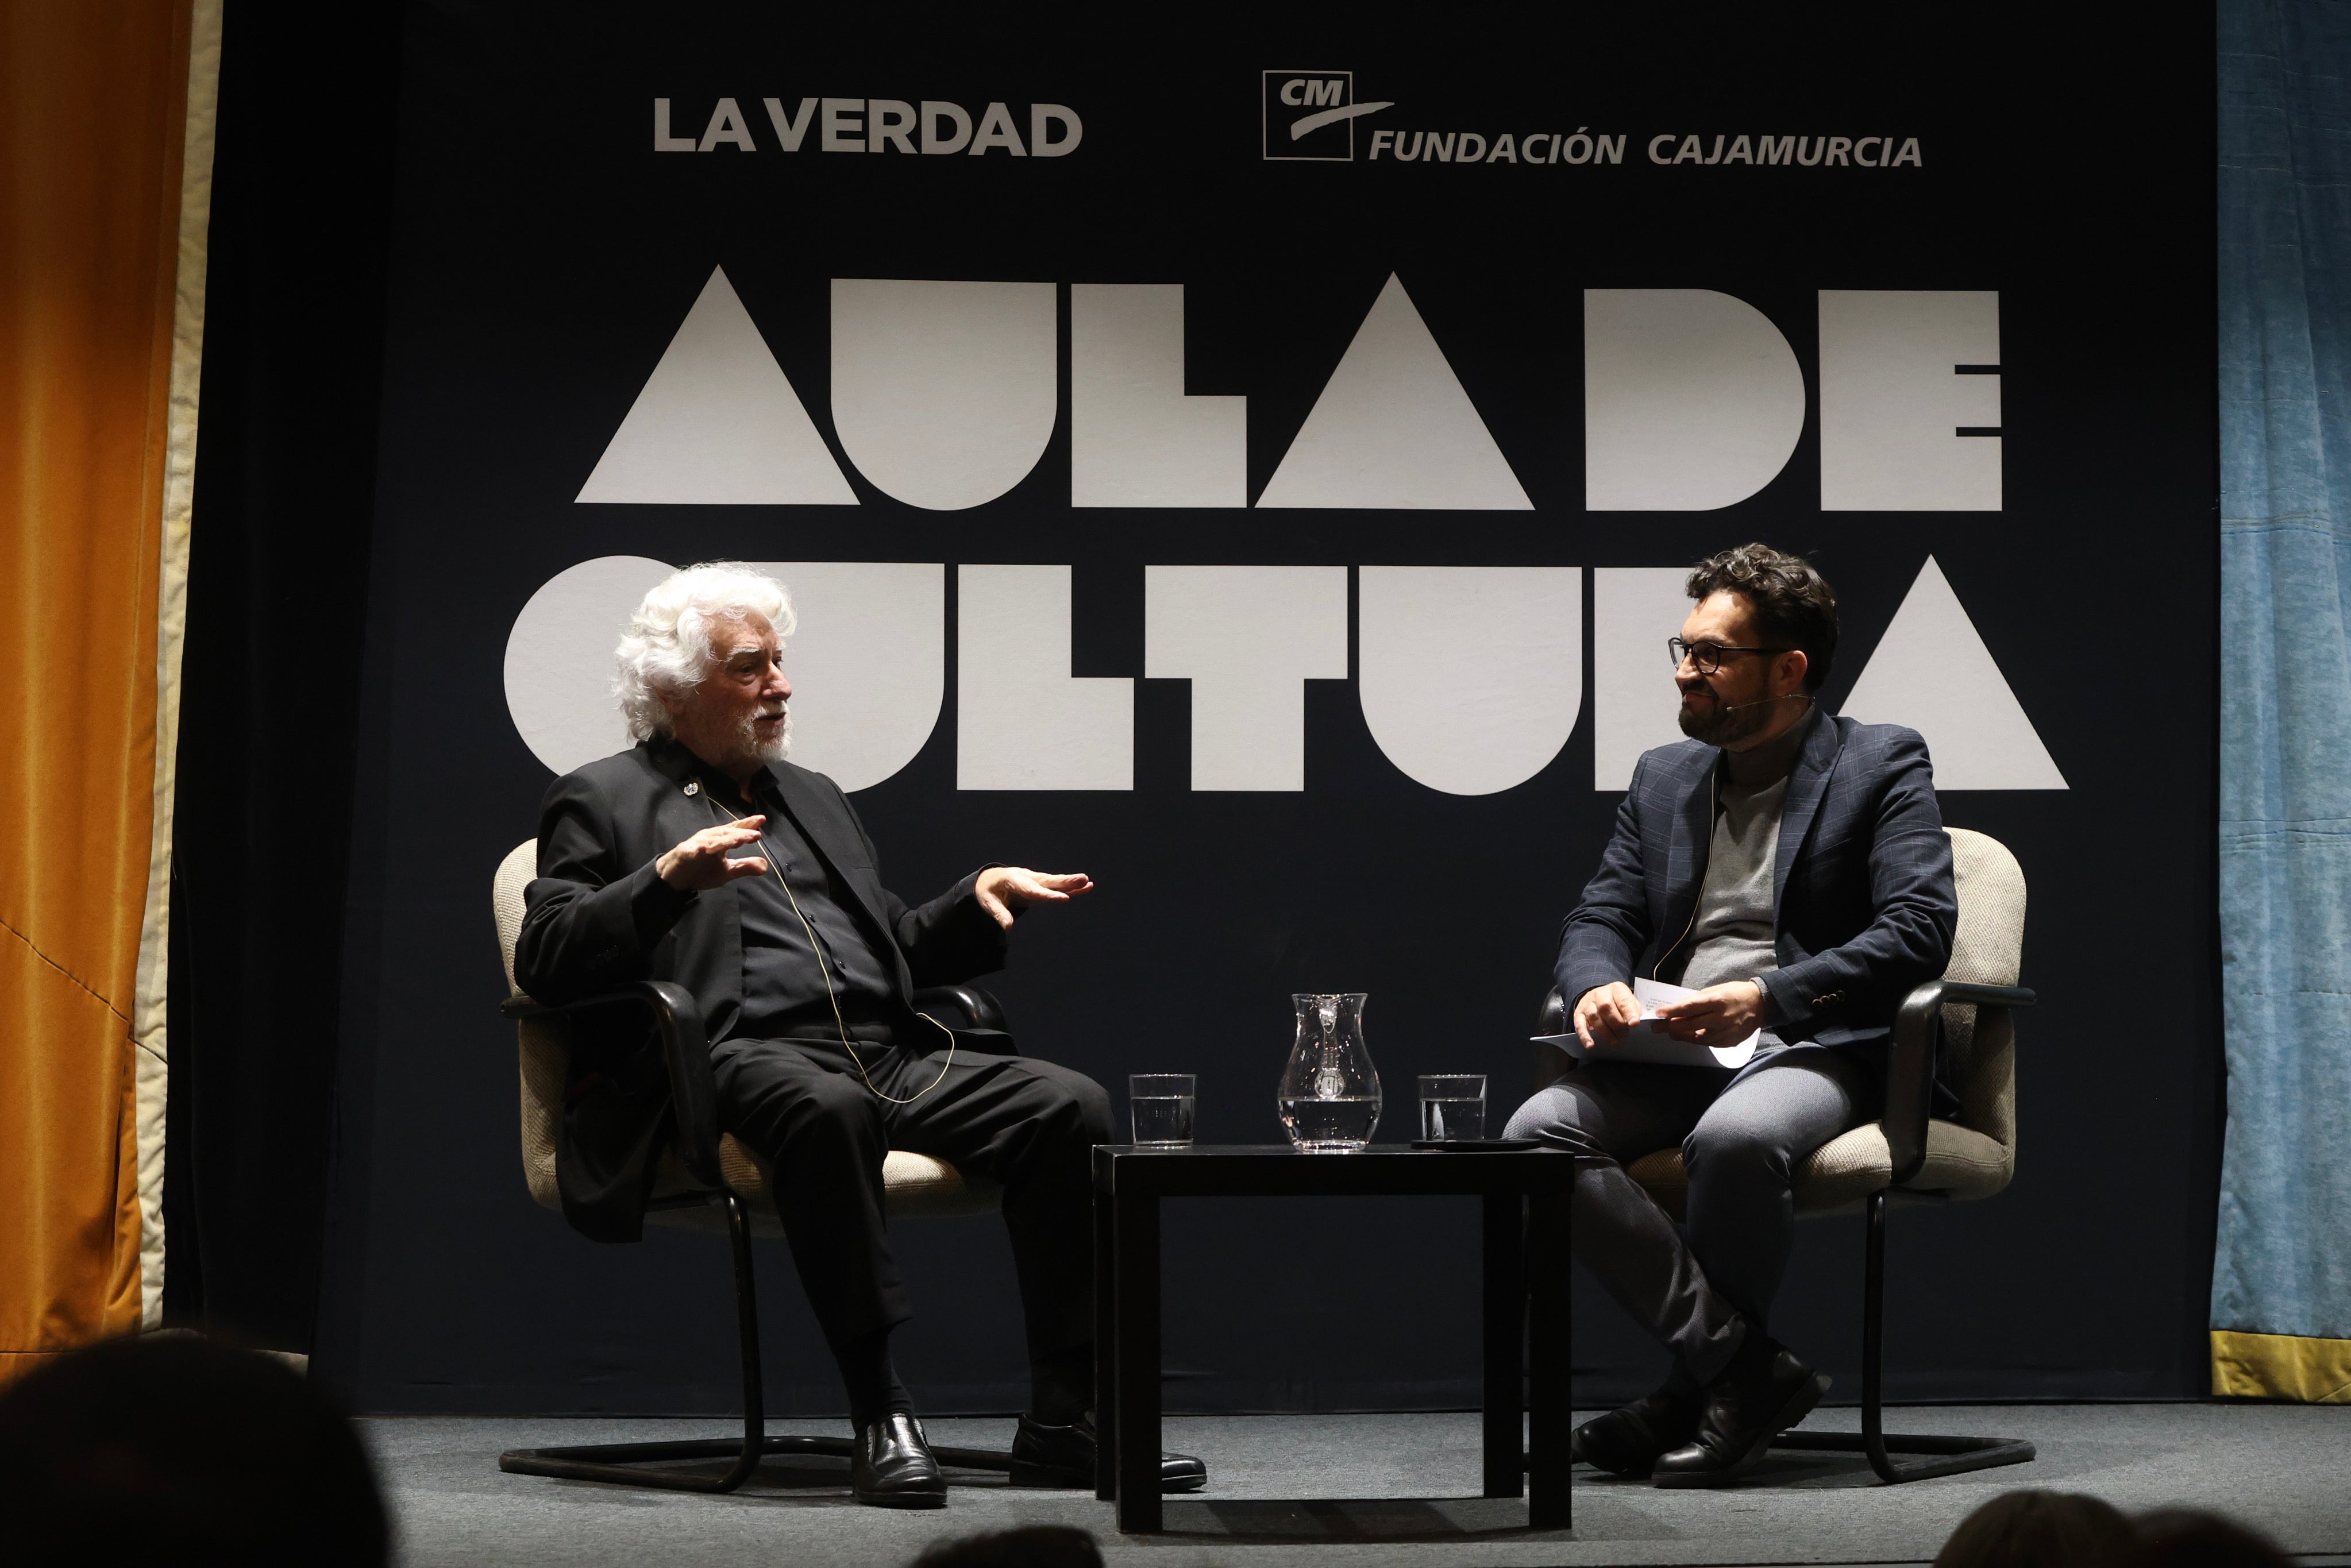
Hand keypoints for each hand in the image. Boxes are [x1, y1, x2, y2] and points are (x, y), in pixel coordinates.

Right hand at [655, 817, 771, 889]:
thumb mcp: (727, 872)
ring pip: (712, 841)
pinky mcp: (684, 854)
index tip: (762, 819)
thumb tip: (765, 866)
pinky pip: (690, 851)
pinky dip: (696, 850)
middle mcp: (710, 838)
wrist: (675, 877)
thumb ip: (744, 867)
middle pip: (727, 834)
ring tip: (738, 840)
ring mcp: (696, 845)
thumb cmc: (701, 870)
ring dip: (724, 840)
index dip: (748, 824)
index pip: (736, 830)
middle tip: (756, 834)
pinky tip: (702, 850)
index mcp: (720, 841)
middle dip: (741, 833)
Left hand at [974, 867, 1093, 929]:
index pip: (1033, 890)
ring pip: (1056, 882)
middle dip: (1066, 882)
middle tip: (1082, 879)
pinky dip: (1072, 887)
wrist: (991, 879)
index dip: (1048, 895)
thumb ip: (999, 914)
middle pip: (1049, 881)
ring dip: (1072, 882)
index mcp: (1014, 880)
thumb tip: (1008, 927)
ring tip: (1088, 882)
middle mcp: (1028, 878)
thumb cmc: (989, 891)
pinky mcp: (1042, 885)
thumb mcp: (988, 903)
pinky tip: (1087, 886)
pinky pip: (1058, 886)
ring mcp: (1036, 880)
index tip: (1064, 898)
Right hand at [1573, 982, 1641, 1050]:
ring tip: (1613, 1041)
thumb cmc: (1617, 1002)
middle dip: (1617, 1024)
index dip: (1630, 1013)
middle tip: (1624, 1035)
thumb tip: (1635, 1023)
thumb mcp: (1629, 1001)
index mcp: (1617, 989)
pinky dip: (1585, 1036)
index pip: (1623, 1001)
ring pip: (1594, 1017)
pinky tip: (1590, 1045)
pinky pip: (1579, 1025)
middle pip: (1606, 1008)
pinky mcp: (1578, 1013)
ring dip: (1604, 1032)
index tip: (1634, 1024)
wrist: (1598, 996)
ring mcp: (1588, 1004)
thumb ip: (1634, 1010)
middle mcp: (1600, 994)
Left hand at [1655, 980, 1767, 1043]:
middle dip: (1670, 1026)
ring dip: (1681, 1035)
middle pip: (1690, 1025)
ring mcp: (1726, 1032)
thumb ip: (1698, 1000)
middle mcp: (1721, 1018)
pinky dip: (1696, 1040)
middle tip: (1656, 1027)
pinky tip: (1689, 1036)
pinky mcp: (1729, 1042)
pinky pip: (1708, 1043)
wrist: (1761, 1005)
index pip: (1689, 1008)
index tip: (1658, 1013)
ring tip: (1671, 1032)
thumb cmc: (1735, 993)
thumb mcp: (1716, 990)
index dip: (1672, 1012)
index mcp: (1717, 1001)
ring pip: (1697, 1038)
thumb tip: (1678, 1008)